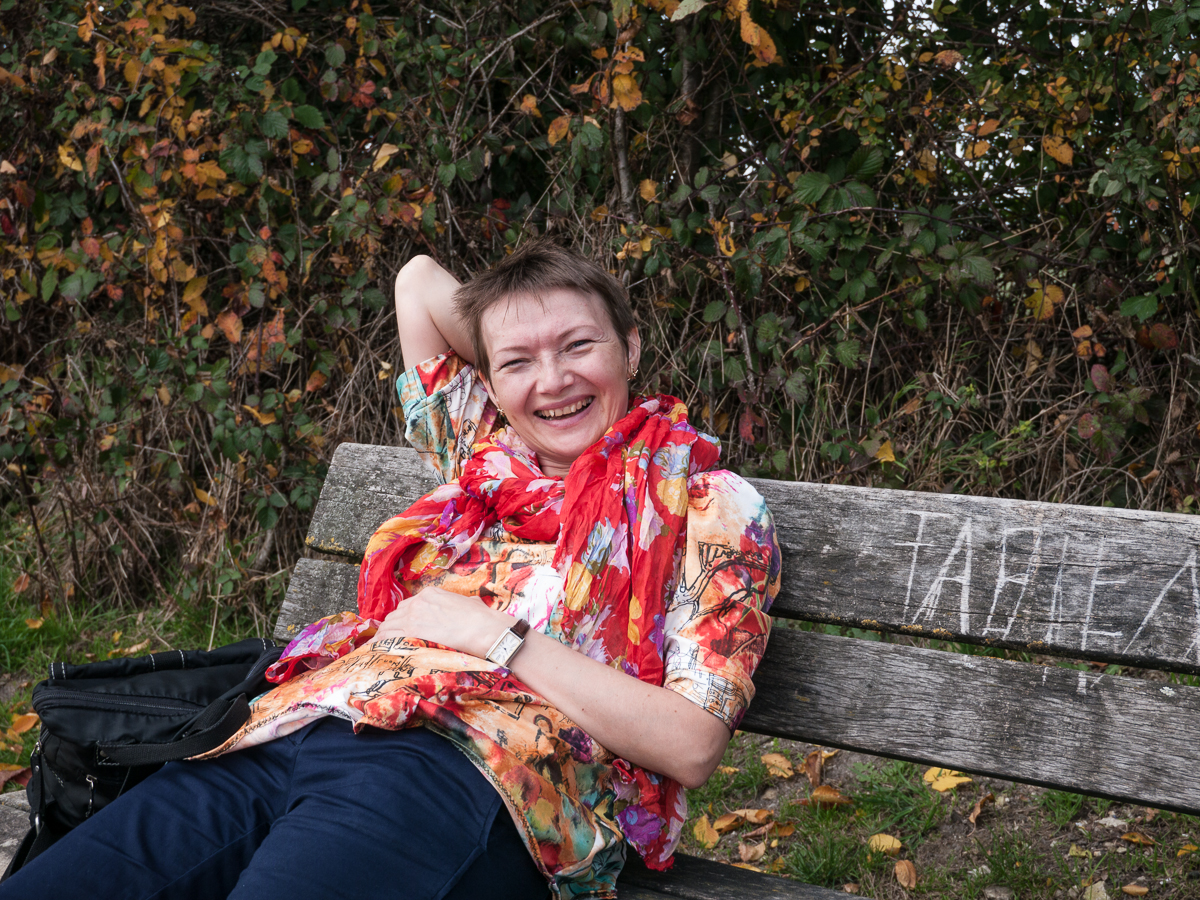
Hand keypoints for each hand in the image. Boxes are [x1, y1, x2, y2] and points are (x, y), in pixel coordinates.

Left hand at [371, 585, 508, 657]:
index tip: (401, 628)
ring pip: (387, 626)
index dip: (402, 619)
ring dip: (383, 637)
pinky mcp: (411, 632)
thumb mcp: (469, 603)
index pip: (407, 606)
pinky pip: (387, 638)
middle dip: (391, 628)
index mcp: (430, 594)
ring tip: (379, 649)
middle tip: (388, 641)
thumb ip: (460, 604)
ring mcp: (412, 616)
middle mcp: (418, 602)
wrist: (482, 628)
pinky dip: (380, 645)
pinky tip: (377, 652)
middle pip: (395, 615)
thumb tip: (467, 606)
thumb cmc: (481, 619)